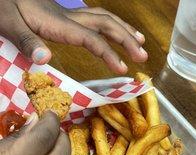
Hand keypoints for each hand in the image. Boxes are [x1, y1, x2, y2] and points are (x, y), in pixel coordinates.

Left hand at [0, 0, 146, 72]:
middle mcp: (68, 17)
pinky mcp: (64, 17)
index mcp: (59, 23)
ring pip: (103, 18)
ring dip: (123, 30)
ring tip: (140, 42)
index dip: (109, 53)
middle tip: (143, 57)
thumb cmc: (4, 7)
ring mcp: (68, 15)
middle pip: (105, 23)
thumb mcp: (9, 24)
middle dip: (126, 39)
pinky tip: (114, 33)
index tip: (123, 69)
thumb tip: (46, 59)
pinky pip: (95, 20)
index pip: (91, 38)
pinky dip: (110, 26)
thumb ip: (27, 41)